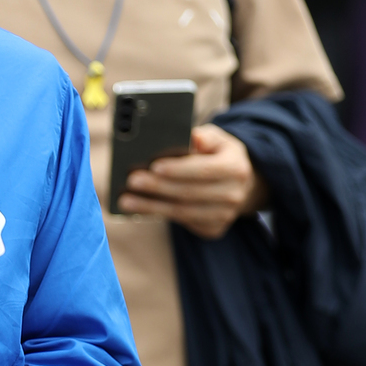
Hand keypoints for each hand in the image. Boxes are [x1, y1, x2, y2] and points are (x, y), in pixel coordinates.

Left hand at [116, 124, 268, 239]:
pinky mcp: (212, 229)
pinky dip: (158, 215)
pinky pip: (181, 223)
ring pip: (182, 212)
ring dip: (150, 207)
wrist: (240, 184)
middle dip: (157, 188)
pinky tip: (139, 209)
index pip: (203, 170)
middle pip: (189, 193)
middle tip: (132, 181)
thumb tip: (189, 137)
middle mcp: (233, 195)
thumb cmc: (219, 155)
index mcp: (235, 168)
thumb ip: (203, 136)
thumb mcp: (217, 139)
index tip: (154, 166)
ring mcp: (224, 215)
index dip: (178, 169)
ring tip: (125, 200)